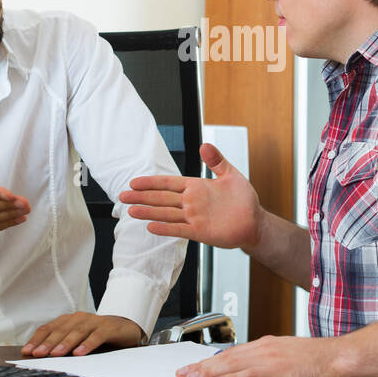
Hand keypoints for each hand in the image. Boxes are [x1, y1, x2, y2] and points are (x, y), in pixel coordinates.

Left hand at [21, 312, 143, 356]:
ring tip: (56, 354)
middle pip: (61, 330)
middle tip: (38, 353)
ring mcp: (94, 321)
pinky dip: (88, 344)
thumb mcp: (76, 340)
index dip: (37, 339)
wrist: (124, 328)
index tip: (27, 351)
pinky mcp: (109, 327)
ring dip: (65, 343)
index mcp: (68, 321)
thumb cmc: (96, 335)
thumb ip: (61, 345)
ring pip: (77, 332)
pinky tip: (80, 353)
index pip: (49, 328)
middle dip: (48, 342)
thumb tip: (40, 356)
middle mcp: (79, 318)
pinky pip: (97, 335)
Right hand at [119, 143, 262, 253]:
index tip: (135, 182)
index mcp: (196, 187)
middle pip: (162, 198)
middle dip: (142, 196)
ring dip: (149, 212)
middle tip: (123, 195)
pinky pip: (179, 229)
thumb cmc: (243, 199)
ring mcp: (194, 217)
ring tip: (131, 211)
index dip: (151, 182)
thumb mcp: (231, 175)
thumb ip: (216, 160)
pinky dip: (165, 228)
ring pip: (166, 213)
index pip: (169, 183)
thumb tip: (204, 145)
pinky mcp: (200, 231)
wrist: (255, 221)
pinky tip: (151, 227)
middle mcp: (191, 202)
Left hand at [175, 335, 346, 376]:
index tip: (192, 367)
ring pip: (233, 364)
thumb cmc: (318, 359)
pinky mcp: (279, 370)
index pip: (231, 353)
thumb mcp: (288, 356)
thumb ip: (268, 363)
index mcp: (266, 345)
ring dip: (209, 372)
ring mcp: (271, 357)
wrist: (339, 356)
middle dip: (201, 366)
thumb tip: (249, 371)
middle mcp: (264, 347)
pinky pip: (252, 374)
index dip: (209, 361)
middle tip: (181, 373)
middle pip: (226, 357)